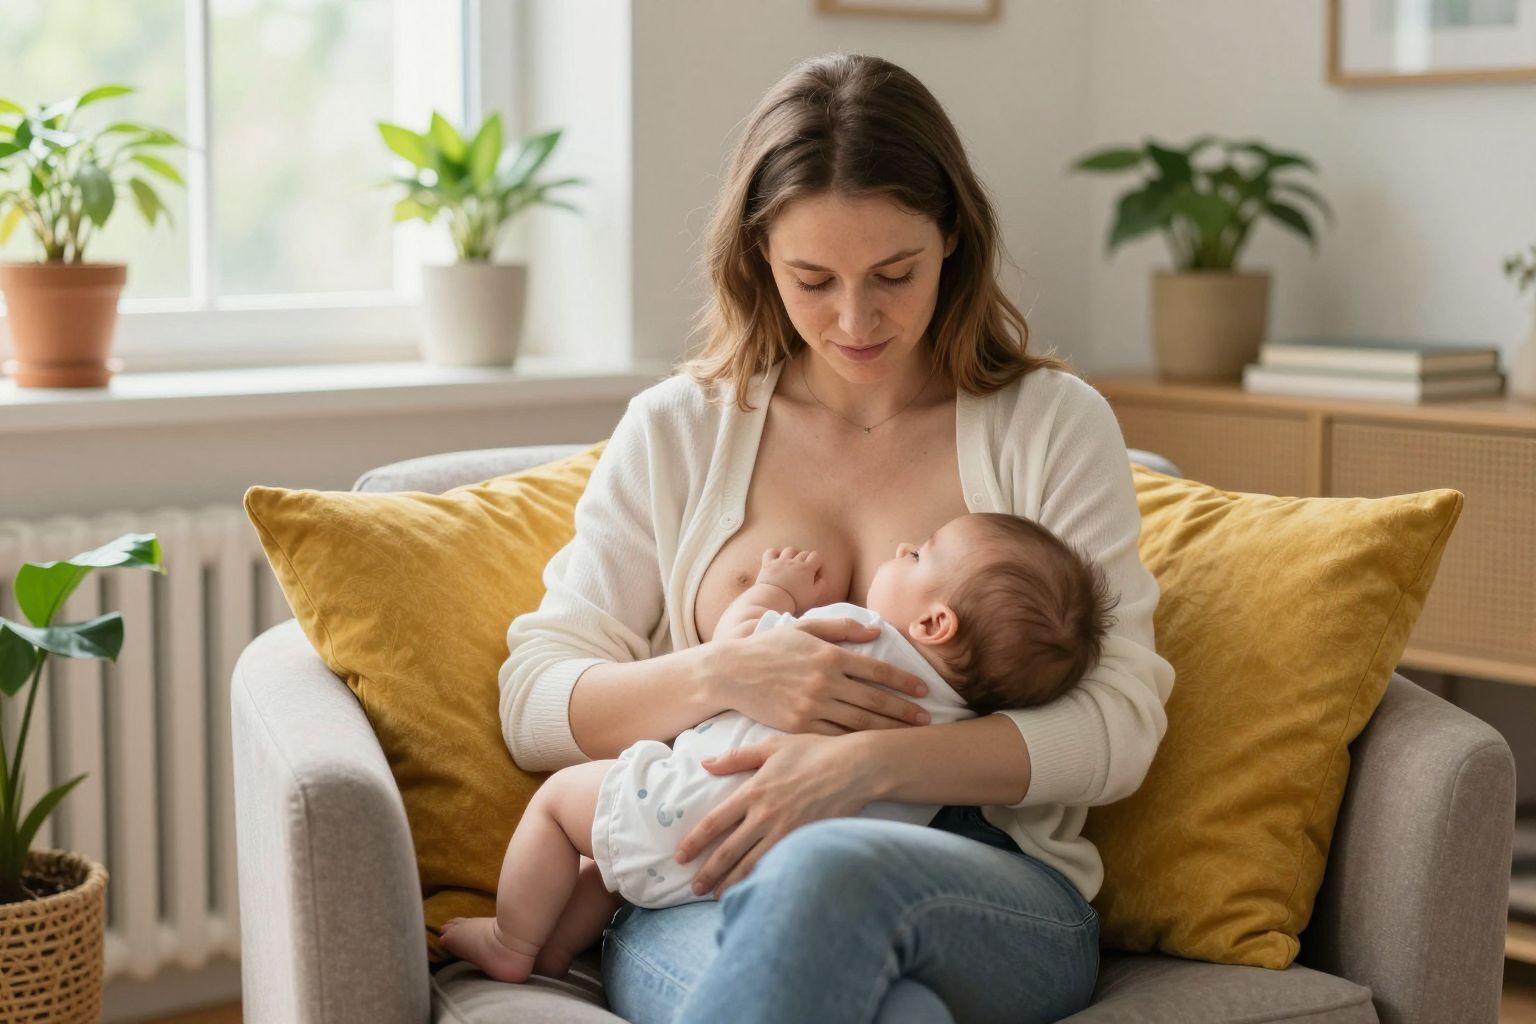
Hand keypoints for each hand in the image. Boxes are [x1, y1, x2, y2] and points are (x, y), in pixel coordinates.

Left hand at [675, 733, 877, 896]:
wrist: (856, 768)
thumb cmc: (815, 752)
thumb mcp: (772, 747)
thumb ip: (736, 758)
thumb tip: (704, 764)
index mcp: (753, 791)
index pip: (714, 822)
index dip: (694, 842)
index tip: (681, 856)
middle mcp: (765, 815)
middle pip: (728, 851)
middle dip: (708, 872)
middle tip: (694, 887)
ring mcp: (786, 832)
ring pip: (751, 865)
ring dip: (730, 883)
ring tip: (717, 896)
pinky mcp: (804, 842)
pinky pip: (777, 866)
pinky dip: (761, 881)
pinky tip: (754, 891)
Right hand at [707, 617, 930, 734]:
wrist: (731, 673)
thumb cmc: (768, 647)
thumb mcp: (804, 627)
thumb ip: (841, 627)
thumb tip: (875, 630)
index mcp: (829, 655)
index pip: (877, 669)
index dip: (903, 681)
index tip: (923, 690)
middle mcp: (825, 681)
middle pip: (874, 700)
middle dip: (904, 711)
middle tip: (926, 719)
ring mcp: (812, 705)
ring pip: (859, 721)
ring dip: (888, 729)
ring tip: (909, 736)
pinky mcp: (799, 726)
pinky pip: (835, 737)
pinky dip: (857, 743)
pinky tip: (872, 748)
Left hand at [755, 546, 822, 612]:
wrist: (773, 602)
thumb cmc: (795, 601)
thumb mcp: (813, 596)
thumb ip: (820, 585)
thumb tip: (821, 577)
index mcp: (806, 569)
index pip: (816, 555)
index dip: (817, 563)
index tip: (815, 573)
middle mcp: (794, 562)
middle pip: (803, 553)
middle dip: (806, 560)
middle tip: (803, 572)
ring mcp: (780, 562)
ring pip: (789, 550)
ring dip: (792, 555)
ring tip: (791, 564)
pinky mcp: (768, 564)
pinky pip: (771, 551)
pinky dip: (774, 553)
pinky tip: (776, 560)